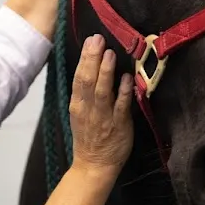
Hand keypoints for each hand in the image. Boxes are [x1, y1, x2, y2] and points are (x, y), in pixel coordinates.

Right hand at [69, 35, 133, 175]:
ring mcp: (103, 117)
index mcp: (77, 104)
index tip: (90, 40)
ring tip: (110, 53)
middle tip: (98, 39)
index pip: (78, 77)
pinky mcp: (118, 125)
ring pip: (102, 91)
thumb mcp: (80, 112)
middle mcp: (88, 109)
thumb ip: (85, 92)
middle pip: (87, 80)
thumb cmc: (89, 137)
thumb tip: (92, 66)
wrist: (94, 165)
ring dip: (106, 72)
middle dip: (92, 59)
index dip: (85, 58)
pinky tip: (126, 78)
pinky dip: (122, 92)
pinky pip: (120, 106)